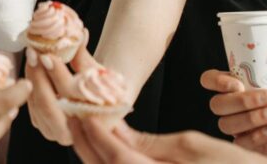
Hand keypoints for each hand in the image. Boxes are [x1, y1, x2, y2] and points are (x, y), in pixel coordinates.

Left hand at [25, 34, 98, 145]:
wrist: (102, 104)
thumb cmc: (102, 86)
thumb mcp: (95, 72)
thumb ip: (84, 55)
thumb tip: (80, 32)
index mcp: (91, 117)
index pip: (69, 94)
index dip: (57, 73)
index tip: (47, 55)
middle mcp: (74, 130)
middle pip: (48, 103)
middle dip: (37, 75)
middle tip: (32, 52)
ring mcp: (56, 132)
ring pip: (37, 106)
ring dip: (31, 78)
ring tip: (31, 56)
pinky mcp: (45, 128)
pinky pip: (32, 108)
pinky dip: (29, 87)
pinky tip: (31, 68)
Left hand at [70, 118, 266, 163]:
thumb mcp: (194, 146)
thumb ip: (150, 144)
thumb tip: (116, 133)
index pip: (115, 156)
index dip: (94, 132)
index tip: (79, 107)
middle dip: (85, 140)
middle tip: (73, 111)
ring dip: (93, 149)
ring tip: (83, 121)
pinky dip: (110, 159)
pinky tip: (107, 142)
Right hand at [201, 69, 266, 157]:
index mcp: (240, 85)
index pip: (211, 80)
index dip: (216, 81)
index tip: (237, 84)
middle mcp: (234, 106)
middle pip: (216, 104)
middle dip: (241, 101)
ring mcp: (239, 127)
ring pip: (225, 123)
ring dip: (251, 118)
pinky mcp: (246, 145)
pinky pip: (240, 142)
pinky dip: (256, 135)